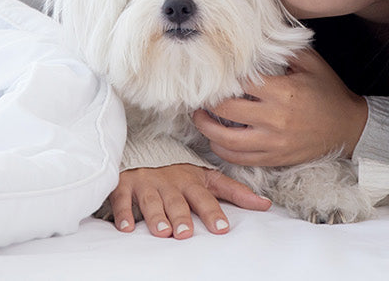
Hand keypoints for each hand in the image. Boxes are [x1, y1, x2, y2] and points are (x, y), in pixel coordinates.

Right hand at [105, 164, 270, 238]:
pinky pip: (121, 198)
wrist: (144, 156)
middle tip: (186, 234)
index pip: (205, 197)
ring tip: (162, 232)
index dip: (213, 212)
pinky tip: (126, 228)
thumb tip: (266, 204)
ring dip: (156, 216)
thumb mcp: (208, 179)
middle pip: (177, 202)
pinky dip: (123, 212)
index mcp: (191, 181)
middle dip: (181, 217)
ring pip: (151, 201)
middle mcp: (170, 182)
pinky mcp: (124, 185)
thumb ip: (235, 192)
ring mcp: (147, 183)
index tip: (221, 228)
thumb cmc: (180, 176)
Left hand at [193, 48, 369, 166]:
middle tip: (199, 94)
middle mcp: (276, 118)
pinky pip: (240, 159)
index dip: (223, 77)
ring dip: (207, 129)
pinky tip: (215, 139)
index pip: (240, 82)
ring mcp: (274, 142)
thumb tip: (259, 36)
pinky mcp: (275, 158)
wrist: (349, 128)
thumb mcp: (312, 63)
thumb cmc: (329, 92)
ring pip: (227, 140)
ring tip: (199, 117)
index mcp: (283, 91)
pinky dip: (222, 150)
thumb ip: (285, 48)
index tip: (213, 72)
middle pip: (227, 109)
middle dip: (208, 102)